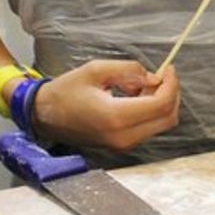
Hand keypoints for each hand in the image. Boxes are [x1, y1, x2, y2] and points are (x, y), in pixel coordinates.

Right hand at [32, 60, 180, 151]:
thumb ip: (129, 70)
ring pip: (161, 124)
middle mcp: (123, 136)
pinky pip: (149, 128)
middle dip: (170, 94)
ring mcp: (123, 145)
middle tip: (159, 75)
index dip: (171, 84)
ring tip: (140, 85)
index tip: (168, 68)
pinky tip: (135, 96)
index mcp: (115, 117)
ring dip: (160, 102)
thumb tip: (154, 77)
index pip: (160, 104)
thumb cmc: (66, 91)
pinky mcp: (122, 146)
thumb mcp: (96, 70)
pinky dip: (151, 111)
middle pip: (167, 118)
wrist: (43, 116)